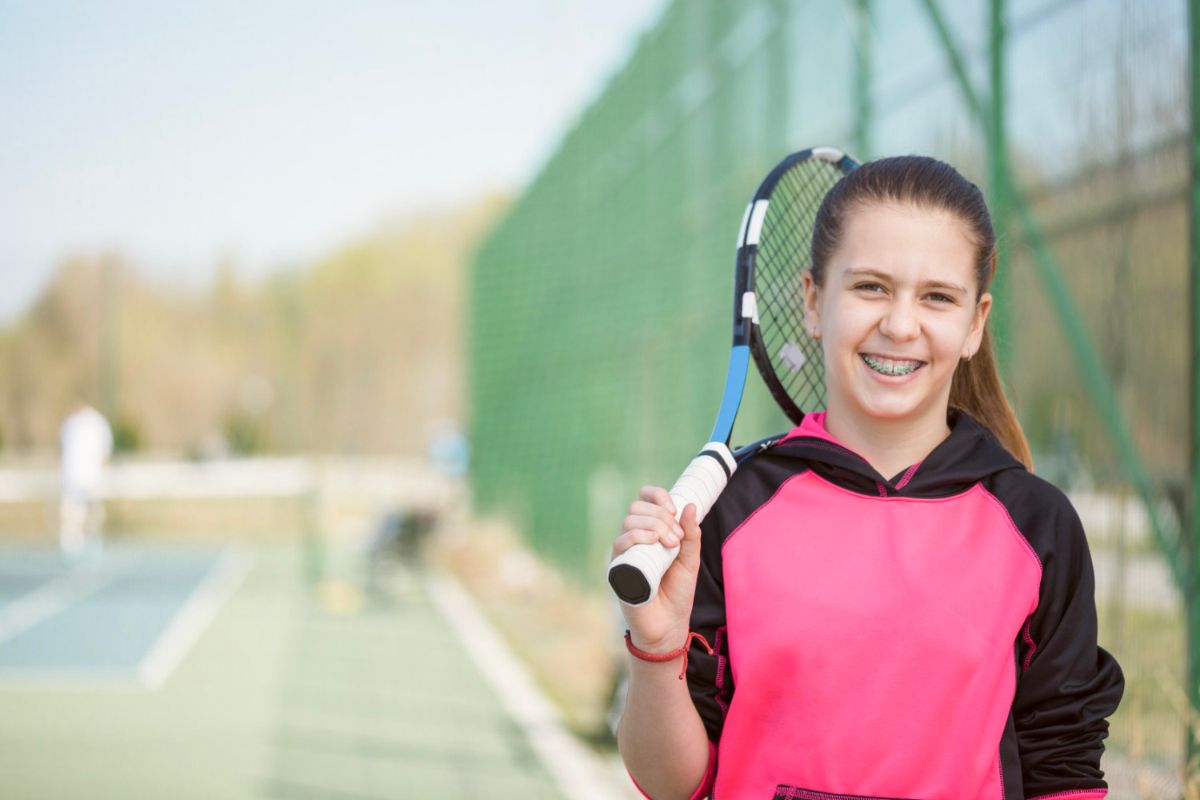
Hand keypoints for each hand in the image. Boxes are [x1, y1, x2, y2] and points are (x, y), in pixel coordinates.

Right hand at [611, 485, 702, 653]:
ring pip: (629, 521)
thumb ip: (692, 535)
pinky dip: (636, 535)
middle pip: (637, 508)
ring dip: (653, 524)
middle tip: (677, 538)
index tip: (673, 509)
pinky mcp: (618, 568)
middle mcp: (634, 539)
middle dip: (660, 516)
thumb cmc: (678, 592)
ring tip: (670, 544)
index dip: (657, 496)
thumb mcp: (690, 560)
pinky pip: (619, 543)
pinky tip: (651, 540)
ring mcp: (624, 553)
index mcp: (650, 532)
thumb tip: (690, 506)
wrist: (668, 624)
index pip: (644, 500)